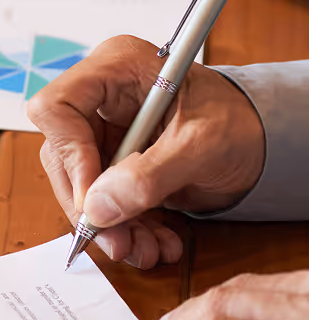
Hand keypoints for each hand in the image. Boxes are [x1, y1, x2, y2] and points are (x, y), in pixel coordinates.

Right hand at [26, 35, 265, 268]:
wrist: (261, 139)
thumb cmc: (239, 121)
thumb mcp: (201, 146)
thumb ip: (149, 176)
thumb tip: (97, 208)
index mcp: (116, 69)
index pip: (57, 107)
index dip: (69, 155)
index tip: (96, 198)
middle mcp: (101, 97)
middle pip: (62, 154)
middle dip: (90, 205)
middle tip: (117, 241)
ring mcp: (105, 130)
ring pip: (79, 185)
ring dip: (110, 225)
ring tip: (146, 250)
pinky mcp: (113, 160)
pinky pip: (101, 200)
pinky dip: (125, 227)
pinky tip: (155, 241)